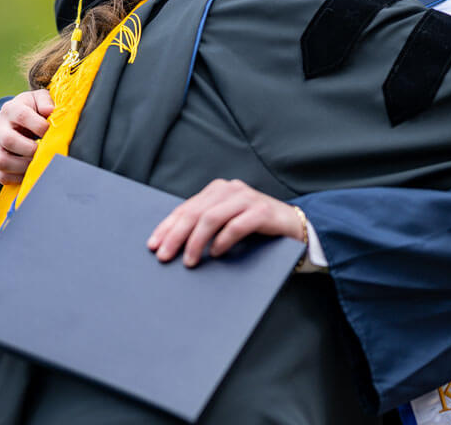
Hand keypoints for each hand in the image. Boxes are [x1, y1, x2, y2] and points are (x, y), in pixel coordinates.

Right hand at [0, 90, 53, 185]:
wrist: (9, 123)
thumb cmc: (29, 111)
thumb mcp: (37, 100)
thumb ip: (44, 101)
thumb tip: (50, 111)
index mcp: (10, 109)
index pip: (22, 116)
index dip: (39, 126)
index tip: (51, 132)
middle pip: (9, 140)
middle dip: (30, 149)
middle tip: (44, 151)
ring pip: (2, 161)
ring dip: (24, 166)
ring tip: (38, 163)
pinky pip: (3, 176)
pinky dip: (19, 178)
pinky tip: (32, 172)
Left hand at [147, 179, 304, 267]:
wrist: (298, 227)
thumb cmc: (257, 230)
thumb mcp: (227, 223)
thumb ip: (206, 226)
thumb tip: (173, 244)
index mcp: (218, 190)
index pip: (186, 208)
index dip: (167, 227)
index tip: (153, 245)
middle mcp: (231, 190)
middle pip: (195, 213)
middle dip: (176, 236)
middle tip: (164, 256)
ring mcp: (247, 198)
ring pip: (211, 218)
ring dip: (196, 242)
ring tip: (189, 261)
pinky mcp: (262, 211)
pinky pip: (236, 225)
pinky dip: (222, 241)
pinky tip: (216, 253)